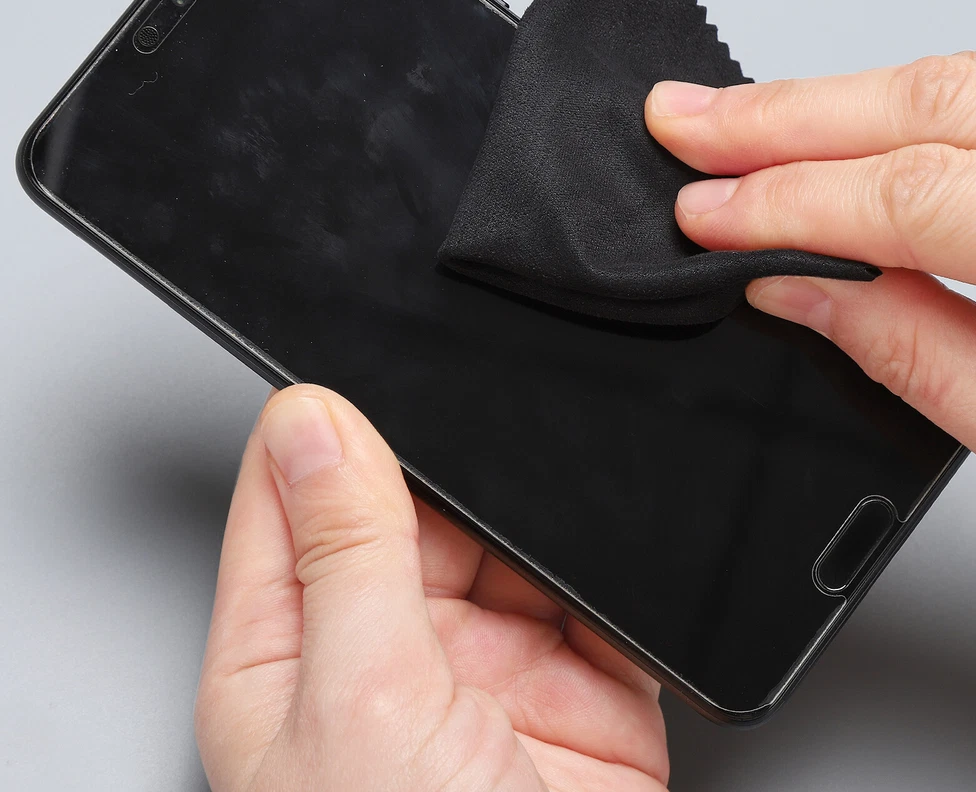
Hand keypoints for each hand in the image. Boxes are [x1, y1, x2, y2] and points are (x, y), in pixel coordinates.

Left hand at [195, 385, 667, 790]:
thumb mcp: (362, 701)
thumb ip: (343, 551)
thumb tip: (309, 423)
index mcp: (289, 653)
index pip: (286, 499)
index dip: (317, 426)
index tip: (349, 363)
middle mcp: (382, 649)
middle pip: (407, 503)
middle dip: (447, 469)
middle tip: (474, 419)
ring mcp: (483, 660)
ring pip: (505, 533)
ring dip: (530, 512)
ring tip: (547, 483)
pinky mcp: (573, 677)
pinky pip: (589, 583)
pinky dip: (600, 560)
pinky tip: (596, 544)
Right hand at [645, 51, 975, 472]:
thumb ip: (917, 354)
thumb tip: (792, 288)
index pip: (916, 197)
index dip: (791, 203)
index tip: (703, 212)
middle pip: (937, 99)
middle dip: (790, 113)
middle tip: (684, 118)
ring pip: (968, 78)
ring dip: (838, 101)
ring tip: (741, 119)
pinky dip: (902, 109)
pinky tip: (837, 128)